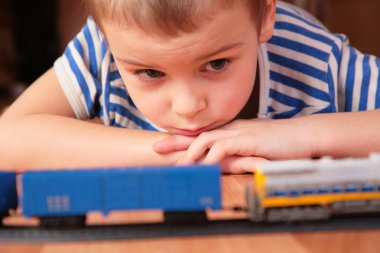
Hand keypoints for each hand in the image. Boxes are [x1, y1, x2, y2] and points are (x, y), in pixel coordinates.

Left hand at [153, 118, 313, 171]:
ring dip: (191, 153)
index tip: (164, 144)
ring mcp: (239, 133)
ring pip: (206, 140)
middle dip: (175, 141)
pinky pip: (224, 148)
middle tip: (156, 148)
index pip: (201, 133)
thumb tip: (221, 162)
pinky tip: (204, 167)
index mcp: (230, 130)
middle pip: (197, 133)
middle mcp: (231, 129)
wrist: (302, 136)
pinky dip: (212, 157)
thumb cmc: (279, 143)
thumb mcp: (252, 146)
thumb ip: (236, 152)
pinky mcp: (249, 140)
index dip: (182, 138)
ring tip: (179, 166)